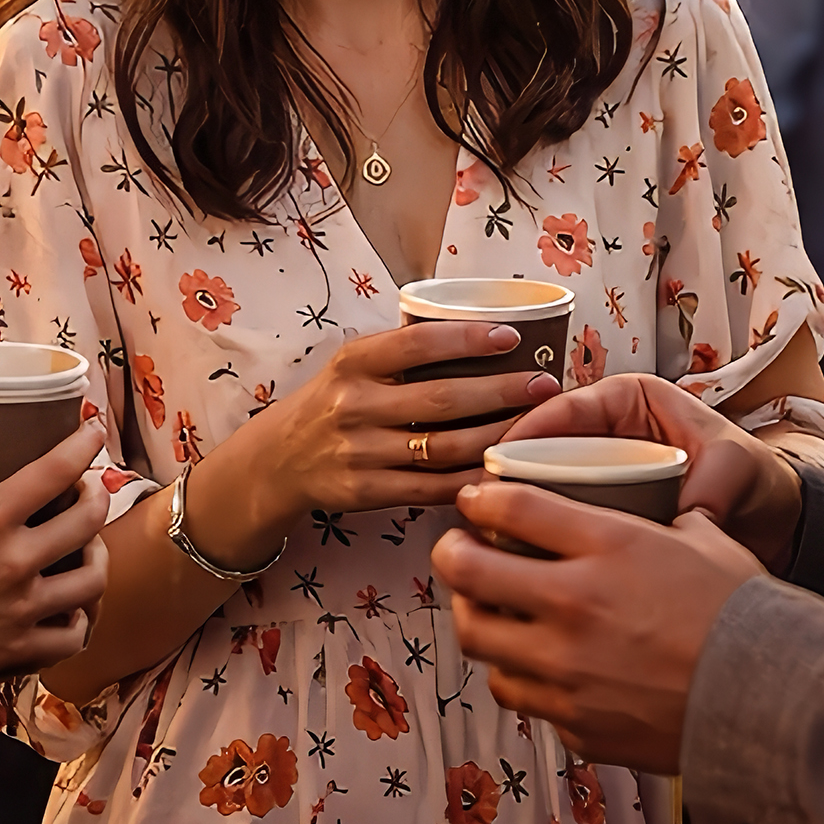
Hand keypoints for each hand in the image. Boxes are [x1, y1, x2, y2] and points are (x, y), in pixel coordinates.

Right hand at [0, 424, 111, 705]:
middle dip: (98, 496)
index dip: (84, 443)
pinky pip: (72, 636)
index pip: (54, 470)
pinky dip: (78, 622)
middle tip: (90, 491)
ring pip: (92, 579)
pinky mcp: (18, 649)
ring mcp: (22, 609)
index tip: (93, 431)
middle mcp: (14, 561)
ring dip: (97, 559)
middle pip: (89, 519)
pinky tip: (70, 611)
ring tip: (89, 552)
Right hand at [191, 321, 561, 566]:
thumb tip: (484, 331)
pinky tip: (503, 470)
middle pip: (441, 399)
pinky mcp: (366, 492)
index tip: (512, 337)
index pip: (416, 342)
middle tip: (545, 384)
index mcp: (354, 361)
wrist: (278, 461)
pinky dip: (471, 480)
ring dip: (496, 438)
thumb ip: (404, 352)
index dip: (467, 339)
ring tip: (535, 426)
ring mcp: (359, 452)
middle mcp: (354, 405)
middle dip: (501, 392)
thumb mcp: (354, 365)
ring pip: (443, 448)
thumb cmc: (334, 402)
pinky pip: (431, 488)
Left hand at [431, 486, 763, 772]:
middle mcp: (573, 606)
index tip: (474, 502)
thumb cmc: (746, 616)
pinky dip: (518, 676)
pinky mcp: (575, 724)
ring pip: (479, 640)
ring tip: (485, 609)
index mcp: (607, 547)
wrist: (774, 706)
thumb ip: (662, 522)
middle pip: (467, 572)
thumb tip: (655, 511)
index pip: (510, 508)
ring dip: (475, 618)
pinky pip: (520, 695)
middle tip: (455, 551)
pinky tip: (533, 665)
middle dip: (450, 555)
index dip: (479, 500)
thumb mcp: (705, 542)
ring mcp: (567, 671)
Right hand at [501, 373, 804, 574]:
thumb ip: (710, 484)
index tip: (500, 461)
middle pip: (544, 448)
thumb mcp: (733, 467)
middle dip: (511, 474)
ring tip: (491, 536)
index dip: (528, 431)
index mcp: (632, 401)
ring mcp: (601, 473)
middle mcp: (609, 433)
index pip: (568, 408)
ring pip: (545, 485)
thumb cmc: (751, 477)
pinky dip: (541, 534)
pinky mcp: (601, 511)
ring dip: (519, 507)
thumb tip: (690, 513)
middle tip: (482, 505)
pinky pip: (562, 517)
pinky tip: (520, 560)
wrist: (770, 519)